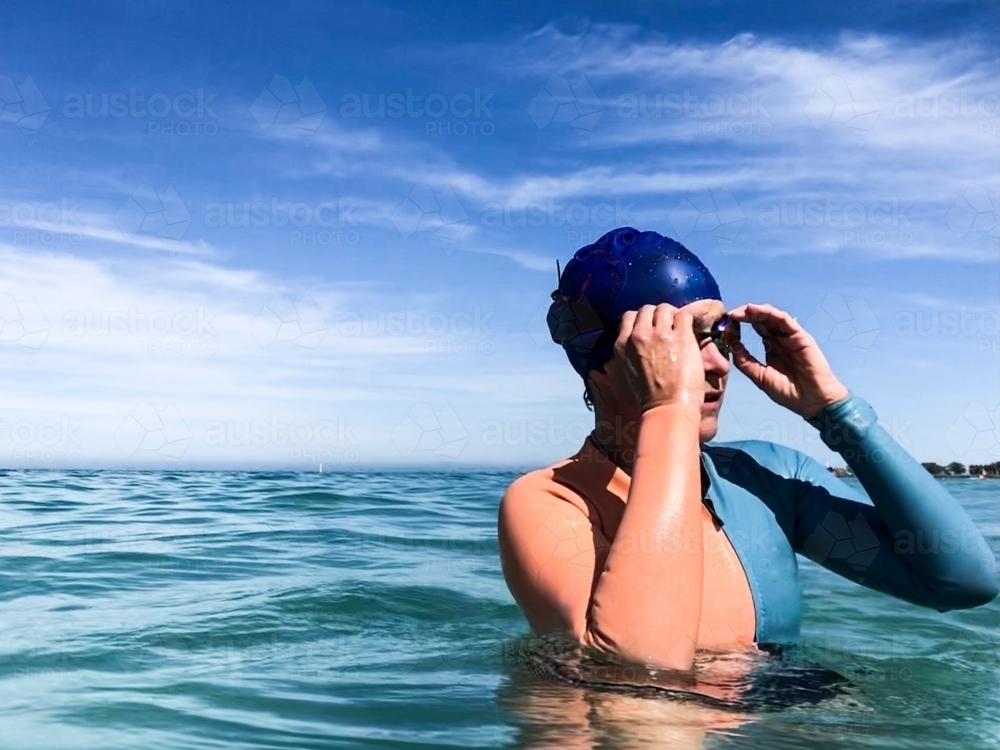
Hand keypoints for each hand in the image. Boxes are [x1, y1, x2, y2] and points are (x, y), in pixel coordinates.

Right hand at [614, 304, 703, 411]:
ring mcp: (660, 335)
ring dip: (672, 315)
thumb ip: (631, 350)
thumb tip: (642, 338)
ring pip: (665, 308)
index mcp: (622, 345)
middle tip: (666, 327)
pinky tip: (689, 332)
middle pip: (647, 309)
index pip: (629, 316)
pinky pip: (684, 315)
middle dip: (657, 315)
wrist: (667, 408)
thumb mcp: (628, 369)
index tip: (650, 327)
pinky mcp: (681, 337)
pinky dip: (687, 320)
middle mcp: (639, 336)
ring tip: (679, 329)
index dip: (641, 319)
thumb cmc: (649, 395)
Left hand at [728, 303, 848, 418]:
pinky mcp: (800, 337)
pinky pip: (784, 320)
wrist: (812, 402)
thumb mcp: (760, 376)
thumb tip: (731, 345)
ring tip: (740, 312)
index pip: (754, 328)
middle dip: (745, 315)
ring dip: (755, 311)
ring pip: (772, 317)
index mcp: (771, 347)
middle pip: (761, 320)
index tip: (725, 325)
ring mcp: (790, 337)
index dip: (740, 325)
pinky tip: (756, 311)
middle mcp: (780, 339)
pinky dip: (770, 313)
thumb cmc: (788, 392)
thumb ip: (745, 361)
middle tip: (730, 315)